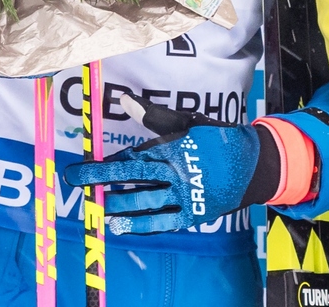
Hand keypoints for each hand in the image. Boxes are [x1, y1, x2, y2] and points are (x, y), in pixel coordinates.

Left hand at [62, 91, 277, 234]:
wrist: (254, 164)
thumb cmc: (217, 139)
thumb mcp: (190, 122)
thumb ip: (155, 116)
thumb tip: (123, 99)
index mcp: (175, 146)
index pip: (135, 155)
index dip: (108, 162)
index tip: (85, 167)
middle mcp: (178, 170)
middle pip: (133, 175)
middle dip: (100, 178)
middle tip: (74, 180)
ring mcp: (186, 193)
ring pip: (145, 201)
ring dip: (117, 204)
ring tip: (95, 207)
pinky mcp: (193, 213)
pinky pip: (163, 222)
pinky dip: (141, 226)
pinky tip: (120, 227)